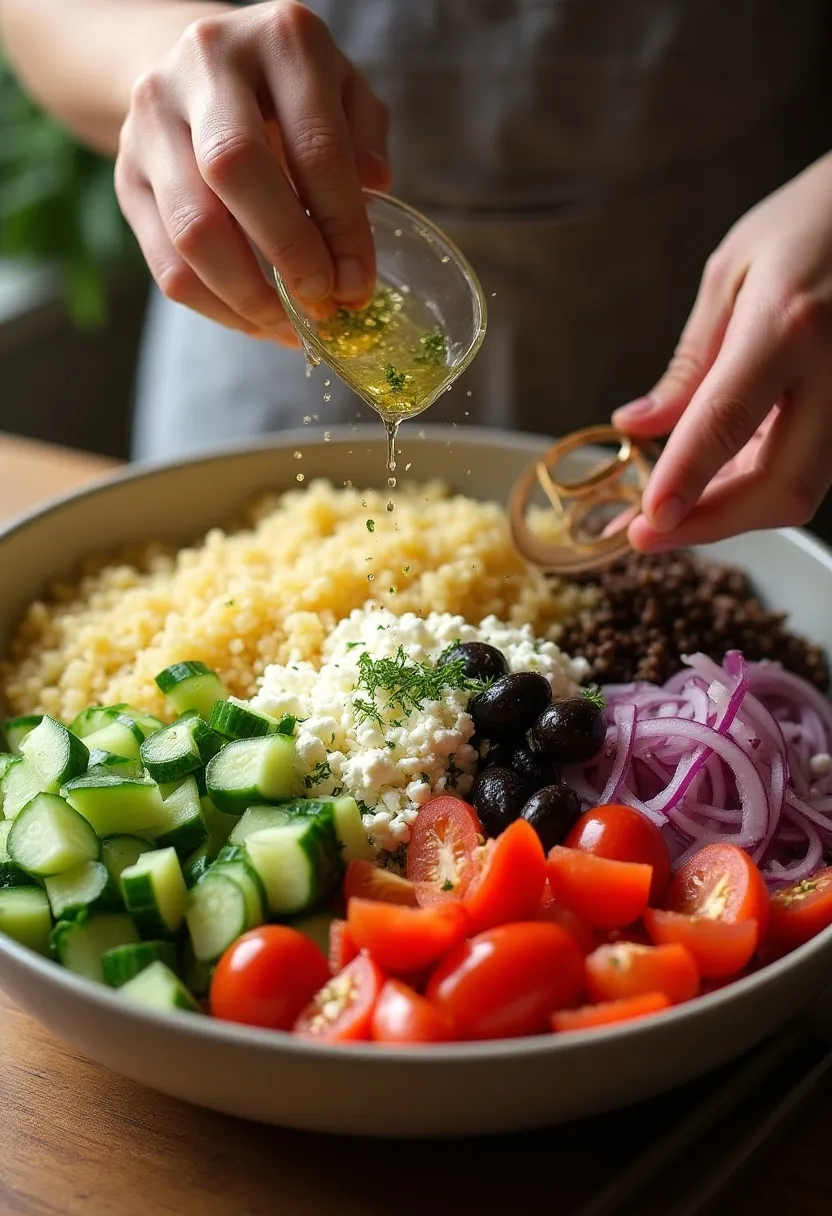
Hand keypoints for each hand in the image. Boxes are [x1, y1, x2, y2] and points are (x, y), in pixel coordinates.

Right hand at [114, 1, 389, 343]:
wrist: (203, 69)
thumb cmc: (291, 93)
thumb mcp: (344, 94)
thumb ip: (363, 139)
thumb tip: (374, 191)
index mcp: (280, 40)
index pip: (315, 146)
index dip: (343, 226)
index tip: (359, 284)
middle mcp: (205, 65)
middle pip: (236, 171)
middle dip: (288, 254)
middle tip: (322, 305)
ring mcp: (152, 120)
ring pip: (192, 229)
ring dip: (249, 295)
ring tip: (291, 326)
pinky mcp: (126, 175)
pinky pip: (166, 264)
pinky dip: (217, 307)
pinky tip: (258, 321)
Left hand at [613, 152, 831, 549]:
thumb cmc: (807, 227)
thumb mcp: (730, 275)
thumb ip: (690, 364)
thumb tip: (640, 427)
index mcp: (790, 324)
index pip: (728, 421)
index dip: (685, 480)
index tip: (646, 523)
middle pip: (782, 486)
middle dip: (710, 525)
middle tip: (646, 535)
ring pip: (800, 491)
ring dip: (729, 513)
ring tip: (669, 509)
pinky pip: (809, 469)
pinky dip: (756, 487)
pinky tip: (714, 481)